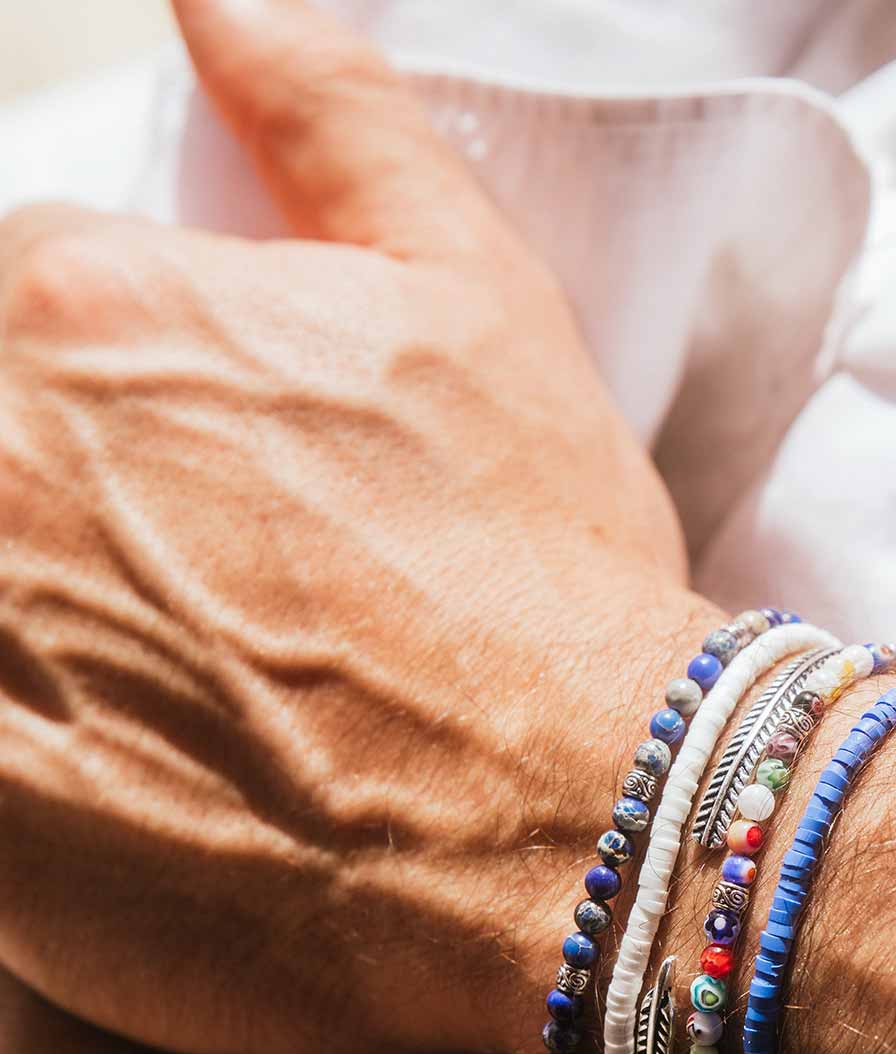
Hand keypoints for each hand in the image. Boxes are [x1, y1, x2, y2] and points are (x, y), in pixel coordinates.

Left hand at [0, 0, 717, 1053]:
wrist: (580, 828)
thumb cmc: (545, 577)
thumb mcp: (482, 303)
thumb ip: (333, 118)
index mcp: (88, 316)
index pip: (26, 291)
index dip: (130, 371)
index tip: (221, 459)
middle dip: (79, 495)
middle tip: (224, 586)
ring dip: (63, 616)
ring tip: (207, 684)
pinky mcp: (0, 836)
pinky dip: (55, 746)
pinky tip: (166, 778)